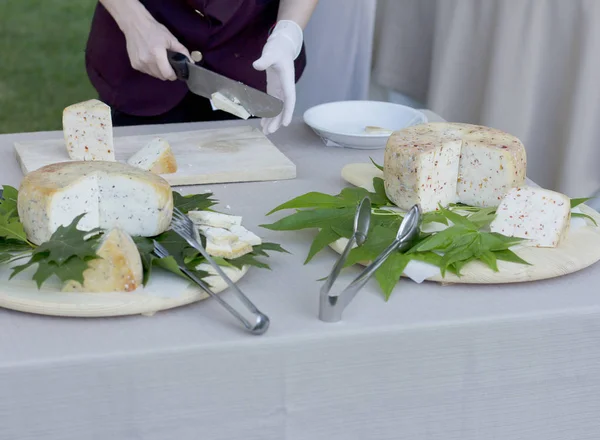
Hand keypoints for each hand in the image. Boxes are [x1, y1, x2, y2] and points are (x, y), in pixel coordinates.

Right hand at [122, 14, 190, 80]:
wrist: (134, 24)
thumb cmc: (154, 30)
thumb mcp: (171, 38)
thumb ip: (182, 51)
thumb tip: (191, 62)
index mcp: (157, 54)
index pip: (167, 74)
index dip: (173, 75)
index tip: (175, 72)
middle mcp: (146, 60)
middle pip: (161, 76)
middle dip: (166, 72)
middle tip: (167, 63)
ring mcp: (139, 63)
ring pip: (154, 75)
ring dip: (158, 71)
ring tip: (158, 59)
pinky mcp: (134, 64)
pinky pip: (146, 72)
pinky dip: (150, 68)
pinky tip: (149, 58)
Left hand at [253, 20, 303, 134]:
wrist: (281, 45)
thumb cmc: (278, 48)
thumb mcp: (271, 52)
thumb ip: (265, 60)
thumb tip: (257, 65)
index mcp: (287, 81)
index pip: (289, 99)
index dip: (287, 112)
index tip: (285, 124)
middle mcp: (285, 88)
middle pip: (283, 108)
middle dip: (277, 121)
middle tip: (269, 132)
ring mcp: (280, 89)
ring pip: (278, 108)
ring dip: (273, 120)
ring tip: (265, 131)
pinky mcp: (274, 88)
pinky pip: (272, 104)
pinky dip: (268, 113)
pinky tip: (263, 121)